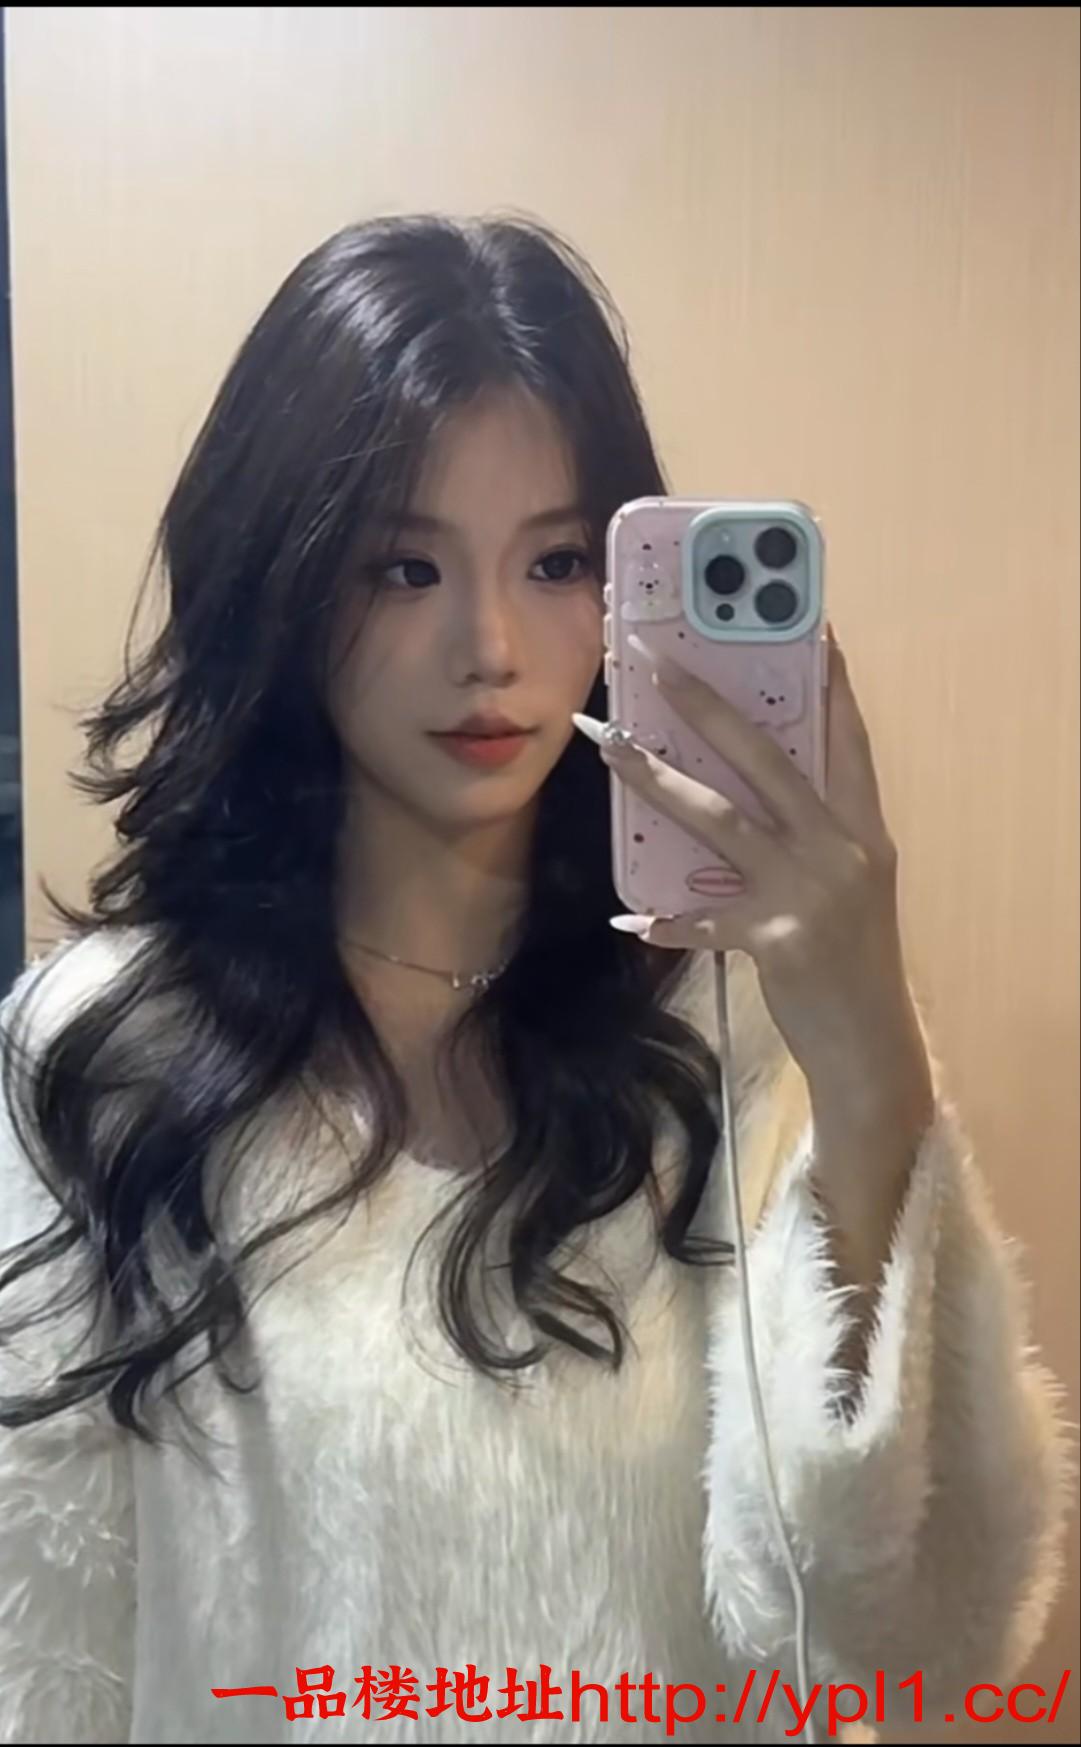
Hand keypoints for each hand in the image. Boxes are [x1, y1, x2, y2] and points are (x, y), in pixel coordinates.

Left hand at [574, 627, 934, 1122]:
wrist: (872, 1046)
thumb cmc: (853, 961)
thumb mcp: (851, 885)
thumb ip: (814, 835)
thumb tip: (751, 791)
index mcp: (862, 829)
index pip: (847, 738)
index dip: (829, 680)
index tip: (809, 623)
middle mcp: (841, 848)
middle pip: (766, 758)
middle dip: (705, 703)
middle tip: (654, 658)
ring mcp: (809, 893)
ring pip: (721, 819)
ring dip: (657, 778)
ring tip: (608, 743)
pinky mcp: (778, 941)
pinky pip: (705, 922)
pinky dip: (667, 921)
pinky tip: (630, 919)